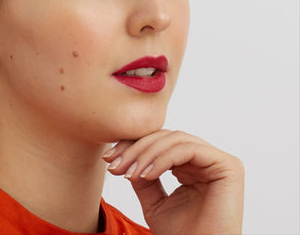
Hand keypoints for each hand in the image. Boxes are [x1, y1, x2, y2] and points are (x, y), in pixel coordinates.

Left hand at [103, 130, 243, 234]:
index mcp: (191, 165)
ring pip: (175, 139)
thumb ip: (143, 173)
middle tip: (115, 165)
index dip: (132, 146)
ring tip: (130, 173)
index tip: (109, 160)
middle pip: (165, 137)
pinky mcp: (228, 166)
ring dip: (146, 153)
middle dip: (135, 149)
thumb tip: (125, 153)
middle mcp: (206, 159)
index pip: (159, 143)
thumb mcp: (152, 199)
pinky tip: (147, 174)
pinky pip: (188, 149)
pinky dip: (163, 158)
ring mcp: (218, 161)